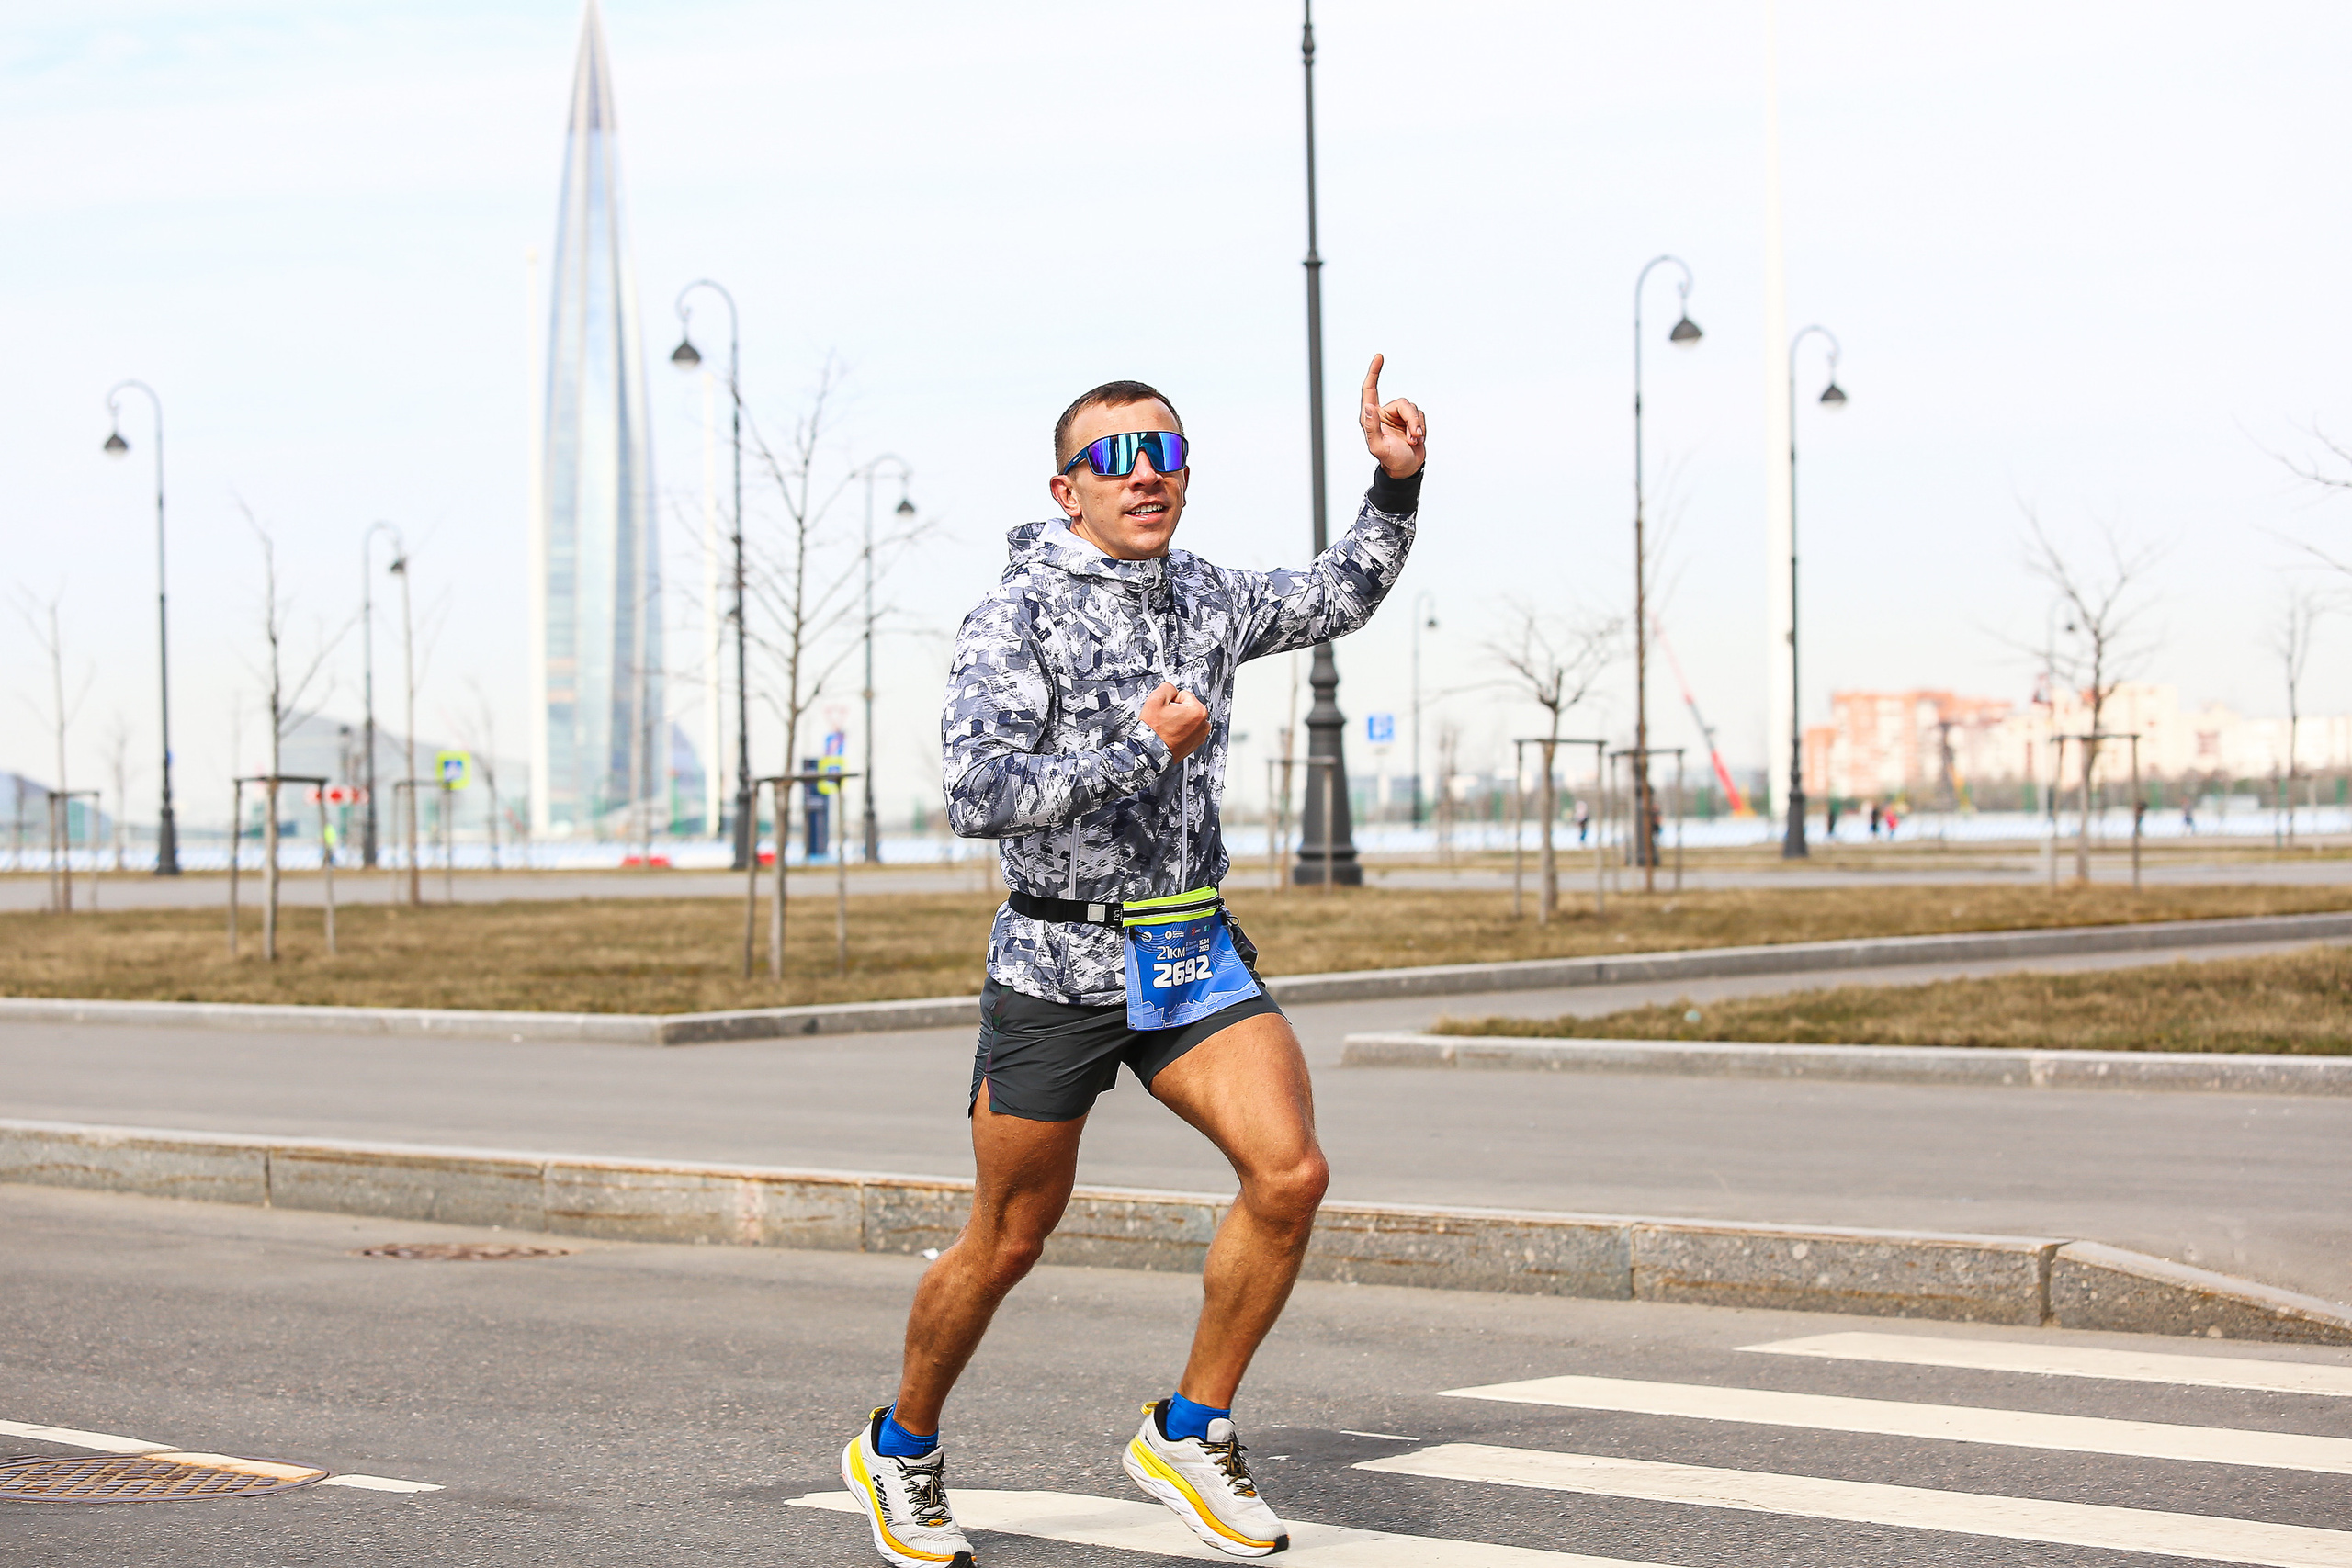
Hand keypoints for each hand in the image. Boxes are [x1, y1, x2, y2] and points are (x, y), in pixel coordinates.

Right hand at [1140, 682, 1209, 760]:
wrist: (1151, 752)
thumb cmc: (1154, 731)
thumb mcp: (1155, 700)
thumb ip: (1167, 688)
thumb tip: (1172, 689)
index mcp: (1198, 710)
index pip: (1183, 695)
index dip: (1171, 701)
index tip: (1165, 710)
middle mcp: (1203, 723)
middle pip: (1187, 706)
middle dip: (1176, 710)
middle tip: (1165, 720)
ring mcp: (1200, 735)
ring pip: (1188, 718)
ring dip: (1179, 721)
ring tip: (1168, 728)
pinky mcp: (1195, 743)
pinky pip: (1188, 730)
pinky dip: (1180, 731)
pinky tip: (1171, 735)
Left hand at [1360, 353, 1426, 477]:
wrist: (1407, 469)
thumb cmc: (1390, 460)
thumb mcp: (1378, 446)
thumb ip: (1371, 427)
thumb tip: (1368, 407)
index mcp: (1371, 417)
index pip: (1370, 389)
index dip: (1374, 372)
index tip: (1379, 356)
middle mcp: (1384, 413)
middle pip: (1402, 403)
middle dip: (1411, 420)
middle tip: (1414, 437)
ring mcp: (1398, 416)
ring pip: (1413, 409)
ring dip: (1417, 426)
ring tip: (1415, 441)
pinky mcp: (1411, 420)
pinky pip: (1420, 415)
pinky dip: (1422, 428)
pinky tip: (1417, 440)